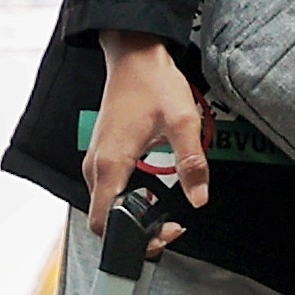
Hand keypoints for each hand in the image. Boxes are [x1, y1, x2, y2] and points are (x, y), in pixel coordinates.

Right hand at [82, 36, 207, 250]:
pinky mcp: (102, 156)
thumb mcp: (182, 121)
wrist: (135, 56)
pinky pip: (109, 191)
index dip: (134, 238)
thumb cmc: (153, 83)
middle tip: (170, 226)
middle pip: (105, 220)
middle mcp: (96, 167)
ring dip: (133, 217)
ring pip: (106, 207)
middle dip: (137, 232)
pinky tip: (152, 193)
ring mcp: (96, 162)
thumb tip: (198, 197)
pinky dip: (128, 201)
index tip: (165, 230)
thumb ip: (191, 162)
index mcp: (111, 163)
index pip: (106, 223)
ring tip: (164, 212)